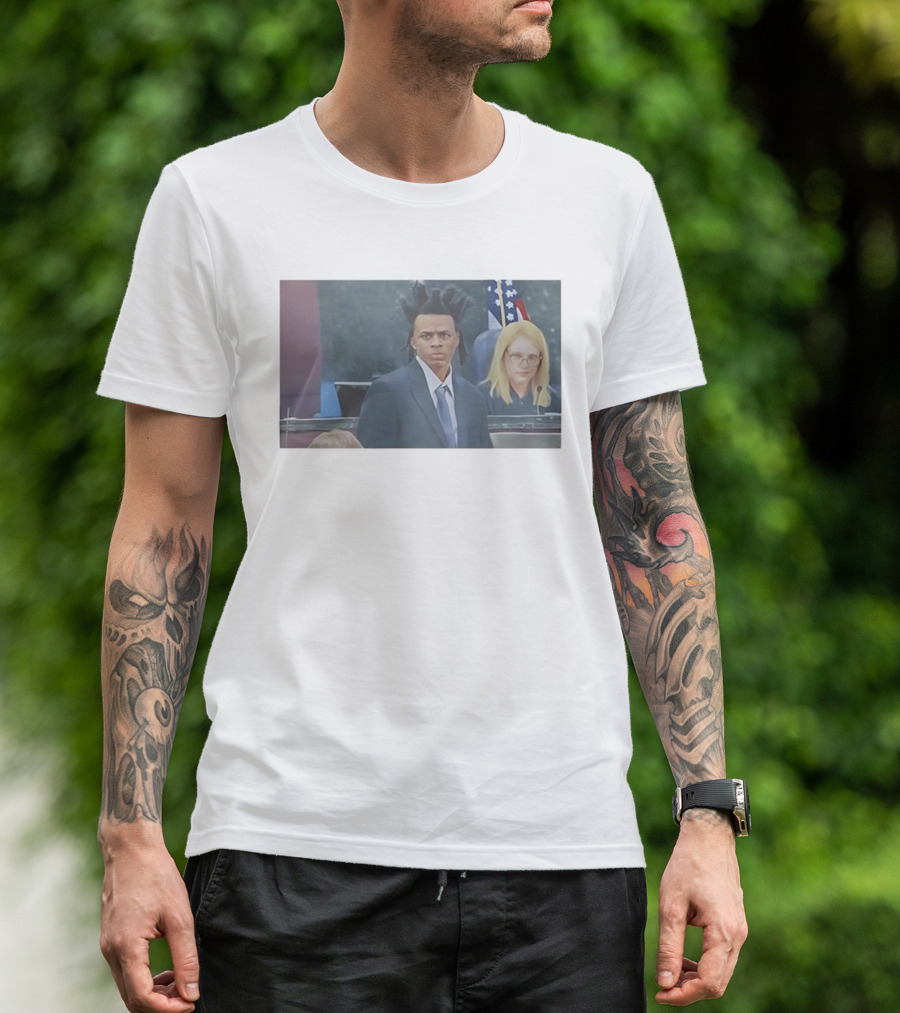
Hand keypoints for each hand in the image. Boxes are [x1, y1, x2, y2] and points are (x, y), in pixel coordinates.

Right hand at [99, 835, 199, 1012]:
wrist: (131, 849)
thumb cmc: (156, 876)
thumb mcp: (179, 916)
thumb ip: (185, 957)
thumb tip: (191, 992)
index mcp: (126, 947)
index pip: (142, 998)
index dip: (167, 1009)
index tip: (190, 1004)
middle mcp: (110, 951)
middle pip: (132, 999)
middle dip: (161, 1005)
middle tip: (188, 997)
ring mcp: (107, 945)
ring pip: (127, 987)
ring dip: (153, 993)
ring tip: (181, 983)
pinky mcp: (111, 939)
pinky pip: (125, 971)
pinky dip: (144, 978)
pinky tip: (166, 970)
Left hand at [654, 810, 747, 1004]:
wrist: (709, 837)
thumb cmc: (688, 865)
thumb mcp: (671, 905)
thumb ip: (669, 947)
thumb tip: (665, 983)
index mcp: (724, 932)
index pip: (708, 982)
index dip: (684, 995)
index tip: (660, 994)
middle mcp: (738, 935)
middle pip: (718, 983)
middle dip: (690, 991)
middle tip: (663, 987)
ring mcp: (740, 930)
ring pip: (722, 972)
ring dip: (697, 978)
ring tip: (671, 970)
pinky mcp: (736, 925)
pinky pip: (723, 957)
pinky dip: (704, 965)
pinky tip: (684, 957)